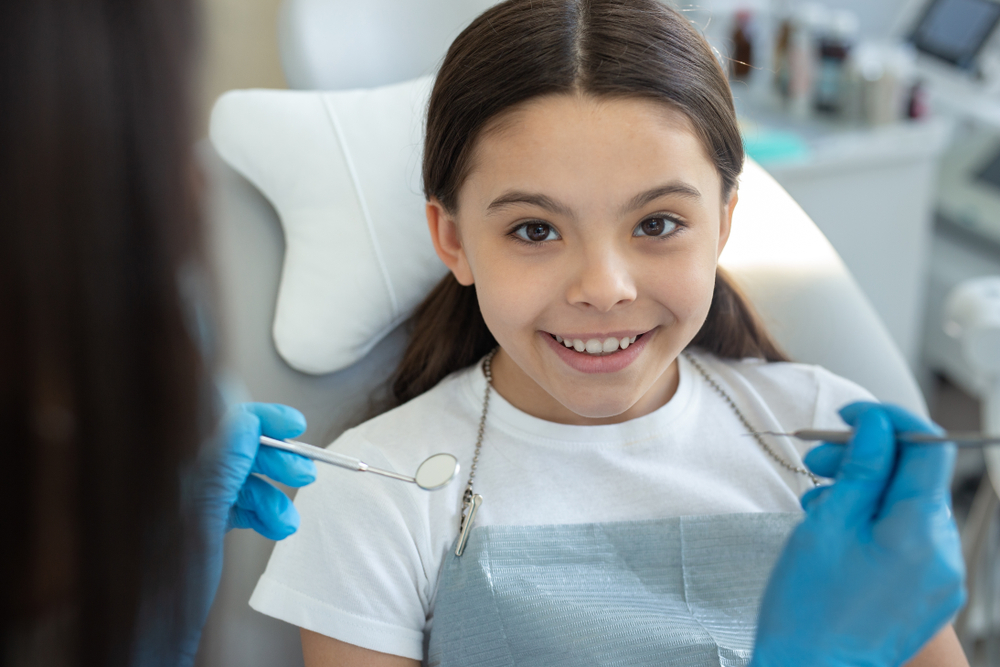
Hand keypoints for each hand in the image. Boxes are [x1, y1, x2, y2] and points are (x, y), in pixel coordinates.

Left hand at [171, 402, 316, 664]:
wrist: (151, 635)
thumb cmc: (157, 585)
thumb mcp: (197, 516)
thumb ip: (220, 465)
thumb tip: (245, 421)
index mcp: (160, 467)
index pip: (213, 421)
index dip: (257, 419)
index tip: (292, 425)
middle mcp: (168, 477)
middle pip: (230, 447)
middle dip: (272, 461)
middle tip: (302, 472)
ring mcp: (180, 498)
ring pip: (237, 479)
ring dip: (271, 495)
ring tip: (288, 518)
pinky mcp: (192, 520)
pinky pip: (233, 503)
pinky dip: (260, 513)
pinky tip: (276, 525)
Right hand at [750, 402, 964, 666]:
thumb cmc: (808, 607)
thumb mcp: (828, 524)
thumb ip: (861, 469)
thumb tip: (879, 426)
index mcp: (921, 533)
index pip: (928, 448)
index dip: (889, 421)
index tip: (850, 415)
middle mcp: (943, 555)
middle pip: (917, 477)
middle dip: (869, 457)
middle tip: (818, 460)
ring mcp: (939, 578)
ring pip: (910, 506)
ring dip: (867, 489)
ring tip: (819, 502)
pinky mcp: (926, 593)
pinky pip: (908, 538)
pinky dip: (875, 520)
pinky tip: (835, 528)